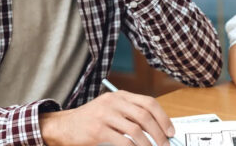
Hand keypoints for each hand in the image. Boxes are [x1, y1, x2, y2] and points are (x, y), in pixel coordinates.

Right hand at [40, 90, 175, 145]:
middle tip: (165, 144)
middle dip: (159, 133)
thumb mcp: (112, 110)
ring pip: (136, 130)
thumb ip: (131, 114)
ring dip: (148, 144)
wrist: (64, 126)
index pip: (148, 102)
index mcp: (120, 95)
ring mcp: (105, 115)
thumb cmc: (91, 120)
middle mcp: (113, 102)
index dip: (163, 117)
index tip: (170, 131)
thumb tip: (157, 128)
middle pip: (145, 116)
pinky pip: (123, 141)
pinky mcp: (98, 130)